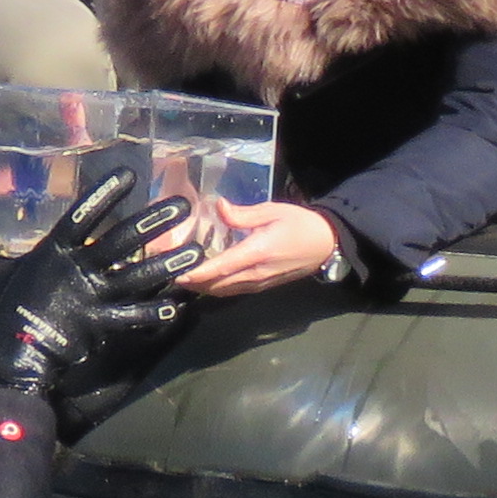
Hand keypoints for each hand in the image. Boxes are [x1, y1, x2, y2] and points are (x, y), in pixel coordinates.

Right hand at [0, 165, 202, 380]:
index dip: (104, 194)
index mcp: (52, 252)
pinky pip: (133, 317)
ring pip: (138, 276)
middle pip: (121, 240)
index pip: (82, 214)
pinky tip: (180, 304)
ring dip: (168, 265)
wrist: (3, 360)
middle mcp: (77, 269)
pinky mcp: (99, 324)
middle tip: (183, 205)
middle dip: (153, 222)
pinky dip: (155, 312)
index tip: (129, 175)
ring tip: (197, 253)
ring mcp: (91, 297)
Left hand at [182, 199, 344, 298]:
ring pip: (224, 291)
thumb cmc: (300, 224)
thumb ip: (243, 214)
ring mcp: (259, 283)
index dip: (198, 273)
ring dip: (203, 287)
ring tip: (184, 279)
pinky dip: (216, 288)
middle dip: (194, 283)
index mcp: (257, 252)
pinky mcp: (262, 286)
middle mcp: (256, 273)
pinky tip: (207, 281)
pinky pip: (234, 291)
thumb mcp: (273, 211)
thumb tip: (219, 207)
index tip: (178, 274)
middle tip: (170, 275)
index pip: (222, 267)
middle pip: (218, 284)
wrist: (326, 244)